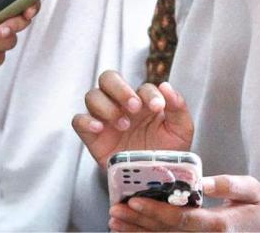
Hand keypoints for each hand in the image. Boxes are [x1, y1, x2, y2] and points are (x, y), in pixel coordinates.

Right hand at [71, 70, 193, 167]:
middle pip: (108, 78)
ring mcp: (105, 119)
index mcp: (143, 101)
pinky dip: (86, 121)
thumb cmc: (167, 153)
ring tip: (123, 125)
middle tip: (134, 107)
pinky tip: (100, 128)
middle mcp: (121, 105)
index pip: (141, 86)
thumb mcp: (181, 130)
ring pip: (92, 96)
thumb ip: (178, 107)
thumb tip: (166, 86)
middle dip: (120, 89)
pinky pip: (78, 121)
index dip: (149, 93)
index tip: (157, 107)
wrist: (154, 181)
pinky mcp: (93, 136)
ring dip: (106, 106)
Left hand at [109, 175, 259, 231]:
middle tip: (114, 211)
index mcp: (217, 224)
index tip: (135, 200)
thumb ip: (228, 186)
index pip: (181, 219)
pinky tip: (129, 230)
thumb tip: (203, 183)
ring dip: (136, 231)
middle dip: (138, 221)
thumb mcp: (251, 189)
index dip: (156, 211)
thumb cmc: (258, 206)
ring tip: (114, 222)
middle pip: (165, 232)